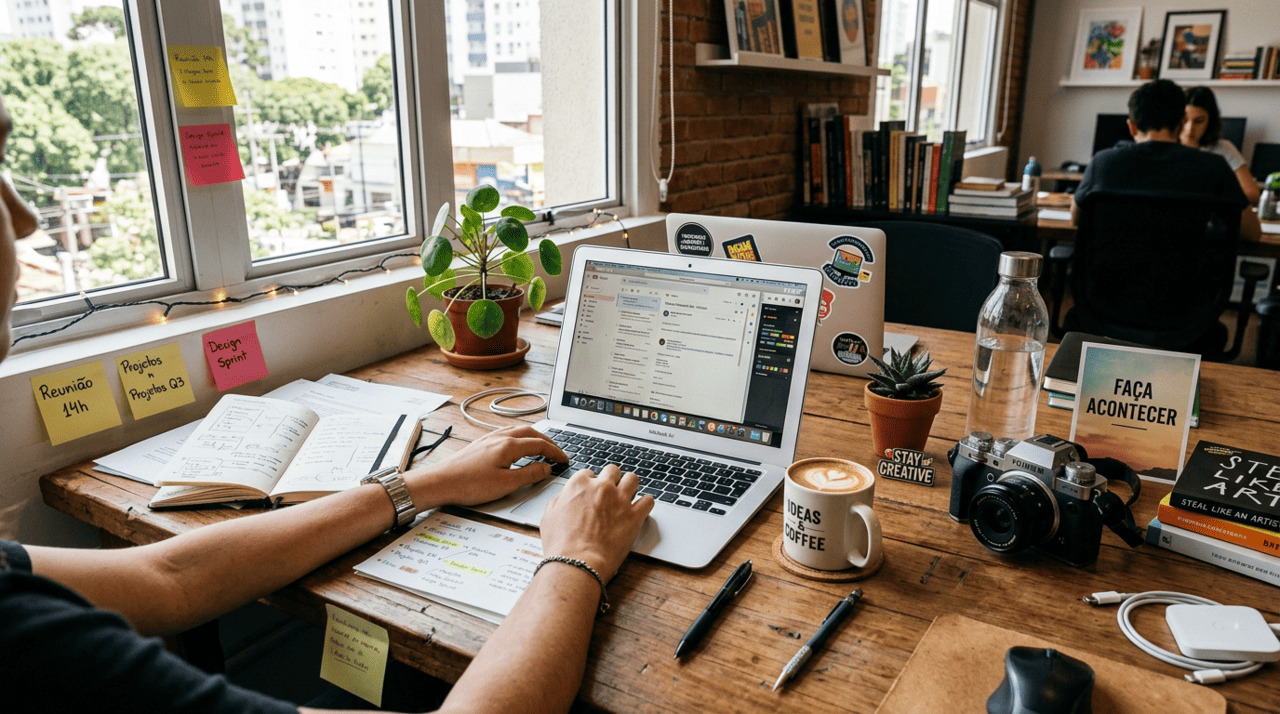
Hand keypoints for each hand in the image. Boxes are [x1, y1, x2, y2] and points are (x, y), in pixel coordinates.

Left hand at [407, 425, 567, 509]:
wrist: (440, 482)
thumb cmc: (469, 484)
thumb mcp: (506, 484)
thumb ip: (529, 474)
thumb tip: (546, 468)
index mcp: (509, 445)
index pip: (540, 444)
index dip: (555, 452)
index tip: (565, 460)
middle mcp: (499, 437)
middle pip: (531, 433)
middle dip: (547, 441)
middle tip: (557, 452)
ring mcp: (488, 439)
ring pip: (518, 431)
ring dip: (534, 437)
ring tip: (542, 446)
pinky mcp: (480, 444)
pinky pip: (506, 434)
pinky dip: (519, 437)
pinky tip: (516, 446)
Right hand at [540, 465, 653, 582]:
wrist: (577, 564)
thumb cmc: (561, 545)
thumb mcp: (548, 518)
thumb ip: (558, 502)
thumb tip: (564, 498)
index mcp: (579, 485)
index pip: (589, 473)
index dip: (591, 483)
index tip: (592, 492)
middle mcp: (601, 487)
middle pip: (612, 471)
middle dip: (612, 480)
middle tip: (610, 492)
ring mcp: (620, 500)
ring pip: (633, 479)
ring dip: (630, 486)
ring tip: (628, 496)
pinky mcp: (635, 516)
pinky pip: (648, 501)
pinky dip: (646, 504)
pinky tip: (641, 509)